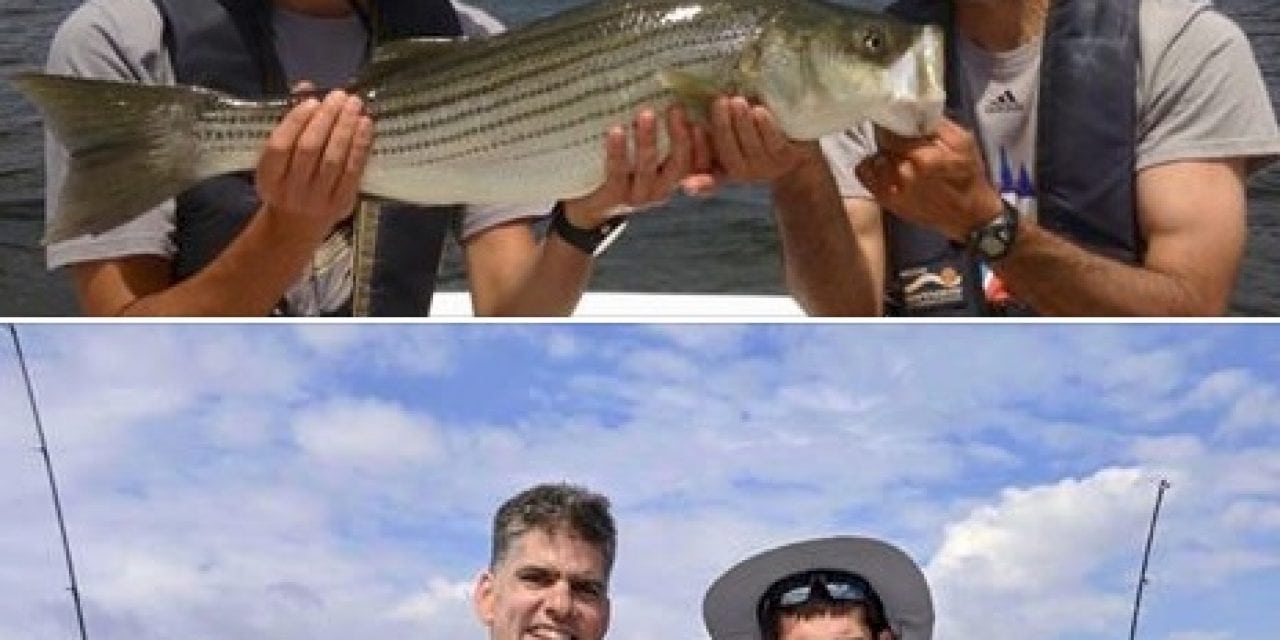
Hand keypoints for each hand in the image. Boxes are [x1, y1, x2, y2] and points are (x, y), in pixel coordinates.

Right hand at [256, 84, 373, 240]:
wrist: (297, 224)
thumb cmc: (286, 180)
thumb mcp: (277, 157)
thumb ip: (289, 121)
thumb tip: (306, 87)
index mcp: (268, 177)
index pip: (280, 146)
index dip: (296, 121)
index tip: (312, 101)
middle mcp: (291, 190)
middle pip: (309, 149)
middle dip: (327, 119)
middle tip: (340, 96)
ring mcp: (318, 199)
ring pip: (334, 159)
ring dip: (346, 128)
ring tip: (354, 105)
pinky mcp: (342, 202)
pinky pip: (353, 171)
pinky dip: (361, 146)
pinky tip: (365, 125)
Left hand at [562, 106, 695, 227]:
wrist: (589, 205)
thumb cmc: (623, 168)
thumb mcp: (646, 153)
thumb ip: (663, 133)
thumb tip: (673, 90)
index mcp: (675, 177)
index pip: (700, 163)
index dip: (705, 144)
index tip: (704, 119)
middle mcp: (662, 190)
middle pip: (680, 165)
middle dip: (680, 136)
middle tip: (676, 108)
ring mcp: (639, 197)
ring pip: (648, 168)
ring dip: (648, 140)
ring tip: (645, 114)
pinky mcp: (614, 199)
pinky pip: (618, 173)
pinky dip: (618, 151)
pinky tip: (616, 131)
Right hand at [684, 96, 811, 194]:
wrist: (795, 158)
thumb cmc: (757, 139)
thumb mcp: (735, 137)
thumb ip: (719, 127)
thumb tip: (703, 103)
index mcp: (723, 165)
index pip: (706, 159)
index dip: (699, 145)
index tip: (694, 126)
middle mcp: (742, 171)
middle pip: (728, 151)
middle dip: (723, 125)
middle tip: (720, 101)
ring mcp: (765, 167)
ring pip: (751, 147)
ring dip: (743, 123)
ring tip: (738, 102)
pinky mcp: (786, 158)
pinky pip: (774, 143)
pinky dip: (765, 126)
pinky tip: (759, 111)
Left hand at [855, 117, 1003, 241]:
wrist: (968, 215)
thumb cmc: (968, 175)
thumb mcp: (963, 142)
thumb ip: (937, 124)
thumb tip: (912, 107)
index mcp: (923, 157)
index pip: (894, 128)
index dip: (896, 120)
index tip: (901, 120)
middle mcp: (902, 173)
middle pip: (883, 141)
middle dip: (893, 138)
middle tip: (905, 141)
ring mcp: (890, 188)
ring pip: (875, 156)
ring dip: (885, 154)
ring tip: (900, 157)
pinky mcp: (884, 199)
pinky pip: (864, 173)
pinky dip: (873, 167)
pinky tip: (888, 168)